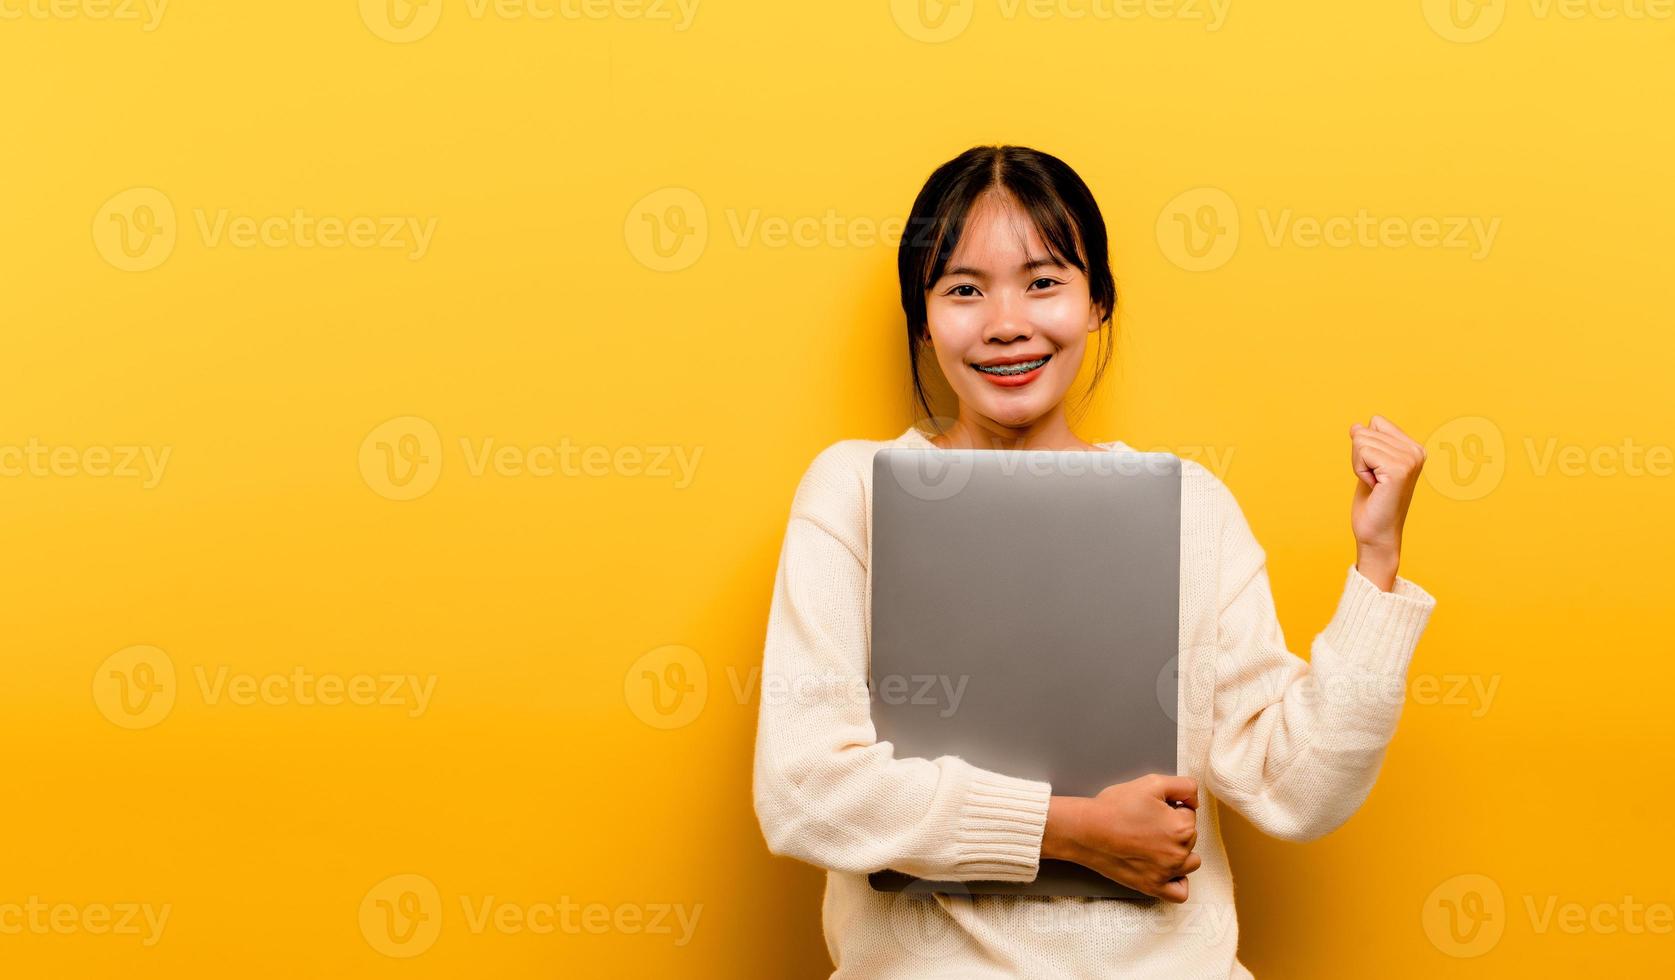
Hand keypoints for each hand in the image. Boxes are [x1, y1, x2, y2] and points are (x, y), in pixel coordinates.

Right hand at [1041, 774, 1200, 902]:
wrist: (1086, 830)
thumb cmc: (1115, 807)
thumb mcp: (1152, 783)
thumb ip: (1183, 786)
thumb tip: (1194, 800)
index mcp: (1182, 827)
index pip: (1190, 813)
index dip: (1171, 806)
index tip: (1152, 808)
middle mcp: (1179, 853)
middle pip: (1190, 837)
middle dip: (1174, 827)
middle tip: (1147, 822)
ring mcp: (1166, 873)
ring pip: (1190, 862)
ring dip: (1180, 851)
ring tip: (1156, 842)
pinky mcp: (1152, 886)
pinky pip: (1179, 892)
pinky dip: (1178, 881)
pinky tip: (1167, 869)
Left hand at [1349, 415, 1425, 588]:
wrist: (1376, 534)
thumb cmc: (1372, 503)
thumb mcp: (1368, 466)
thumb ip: (1367, 444)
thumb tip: (1356, 426)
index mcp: (1413, 448)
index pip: (1375, 422)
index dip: (1365, 446)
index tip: (1374, 470)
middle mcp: (1416, 451)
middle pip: (1365, 430)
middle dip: (1359, 457)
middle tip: (1373, 481)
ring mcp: (1409, 460)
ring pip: (1361, 440)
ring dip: (1359, 465)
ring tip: (1374, 484)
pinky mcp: (1398, 470)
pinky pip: (1362, 452)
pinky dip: (1359, 470)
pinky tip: (1373, 486)